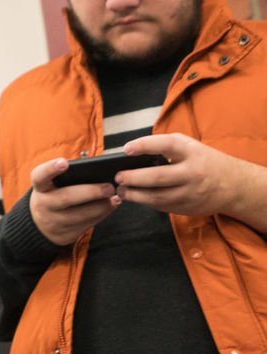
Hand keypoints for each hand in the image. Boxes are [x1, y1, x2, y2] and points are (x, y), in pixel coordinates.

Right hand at [28, 157, 120, 246]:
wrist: (41, 224)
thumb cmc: (53, 194)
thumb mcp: (52, 185)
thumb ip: (67, 178)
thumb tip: (97, 173)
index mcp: (40, 187)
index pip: (40, 176)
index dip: (51, 169)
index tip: (64, 162)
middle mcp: (43, 205)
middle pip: (66, 198)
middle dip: (90, 192)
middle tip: (109, 187)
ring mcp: (53, 222)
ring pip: (80, 215)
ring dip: (101, 206)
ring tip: (115, 197)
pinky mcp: (65, 235)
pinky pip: (86, 225)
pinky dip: (101, 215)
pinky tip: (111, 206)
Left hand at [118, 135, 266, 228]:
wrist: (234, 186)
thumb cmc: (203, 161)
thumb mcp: (189, 146)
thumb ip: (164, 146)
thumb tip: (132, 153)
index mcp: (191, 152)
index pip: (166, 145)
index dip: (144, 146)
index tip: (126, 149)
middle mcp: (192, 173)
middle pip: (159, 177)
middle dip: (134, 178)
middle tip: (118, 177)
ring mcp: (191, 193)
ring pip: (158, 197)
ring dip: (136, 195)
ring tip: (121, 190)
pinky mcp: (188, 207)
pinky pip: (163, 206)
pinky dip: (147, 202)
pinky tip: (136, 197)